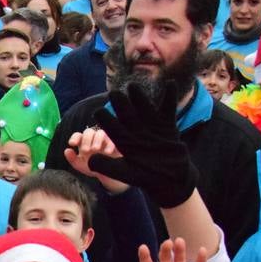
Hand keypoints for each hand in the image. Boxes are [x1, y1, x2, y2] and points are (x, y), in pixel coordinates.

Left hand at [63, 126, 127, 193]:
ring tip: (95, 149)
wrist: (107, 173)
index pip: (78, 136)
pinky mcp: (114, 143)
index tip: (72, 144)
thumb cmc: (93, 166)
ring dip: (97, 140)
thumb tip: (66, 150)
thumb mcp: (81, 165)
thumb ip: (72, 159)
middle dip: (86, 140)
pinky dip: (109, 145)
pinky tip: (107, 152)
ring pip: (100, 133)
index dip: (74, 138)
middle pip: (88, 132)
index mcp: (83, 143)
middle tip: (86, 150)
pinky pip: (112, 140)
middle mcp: (93, 139)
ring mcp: (104, 140)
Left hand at [91, 83, 198, 208]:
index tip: (98, 112)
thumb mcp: (125, 172)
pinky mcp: (167, 125)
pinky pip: (168, 108)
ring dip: (139, 97)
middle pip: (126, 114)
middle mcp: (136, 130)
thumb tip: (90, 161)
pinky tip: (170, 83)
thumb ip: (107, 167)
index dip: (105, 120)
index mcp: (124, 141)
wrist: (170, 178)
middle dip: (120, 104)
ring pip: (144, 108)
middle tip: (113, 93)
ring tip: (133, 85)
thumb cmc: (147, 176)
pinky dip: (170, 97)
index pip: (111, 127)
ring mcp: (152, 126)